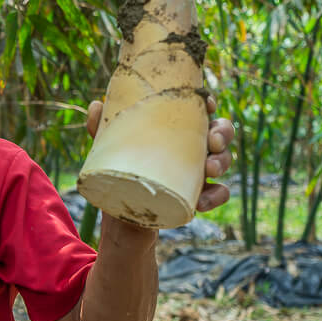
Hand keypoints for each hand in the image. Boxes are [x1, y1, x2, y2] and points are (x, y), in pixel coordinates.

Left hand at [85, 97, 233, 212]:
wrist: (120, 217)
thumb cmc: (119, 171)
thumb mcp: (110, 148)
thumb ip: (103, 128)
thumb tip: (96, 105)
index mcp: (174, 127)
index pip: (199, 108)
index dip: (208, 103)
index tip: (207, 104)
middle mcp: (191, 146)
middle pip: (220, 131)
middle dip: (223, 132)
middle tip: (212, 141)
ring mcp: (197, 171)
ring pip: (225, 159)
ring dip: (222, 161)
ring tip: (210, 169)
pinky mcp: (198, 196)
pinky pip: (219, 193)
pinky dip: (216, 195)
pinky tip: (202, 201)